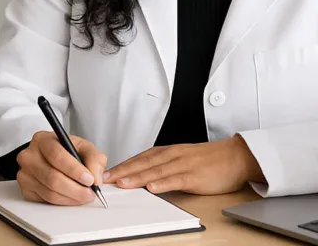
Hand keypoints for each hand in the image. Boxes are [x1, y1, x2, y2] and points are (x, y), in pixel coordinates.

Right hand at [16, 131, 107, 205]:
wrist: (49, 157)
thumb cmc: (66, 150)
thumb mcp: (83, 146)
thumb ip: (94, 158)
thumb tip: (96, 179)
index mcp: (42, 139)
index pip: (56, 155)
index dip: (74, 170)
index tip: (89, 179)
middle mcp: (29, 155)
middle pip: (52, 177)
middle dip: (76, 189)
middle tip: (90, 193)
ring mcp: (25, 173)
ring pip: (50, 192)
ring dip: (71, 198)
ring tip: (84, 196)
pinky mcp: (25, 189)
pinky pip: (46, 201)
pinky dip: (63, 202)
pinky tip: (71, 197)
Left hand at [102, 135, 264, 194]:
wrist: (234, 156)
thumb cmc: (207, 159)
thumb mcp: (181, 158)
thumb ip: (163, 165)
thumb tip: (143, 175)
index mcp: (166, 152)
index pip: (139, 158)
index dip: (122, 165)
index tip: (106, 173)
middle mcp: (171, 155)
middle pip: (142, 163)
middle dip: (122, 171)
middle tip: (106, 179)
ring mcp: (182, 165)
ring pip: (155, 171)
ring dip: (137, 177)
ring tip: (122, 184)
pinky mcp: (194, 175)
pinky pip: (176, 179)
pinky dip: (162, 183)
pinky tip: (152, 188)